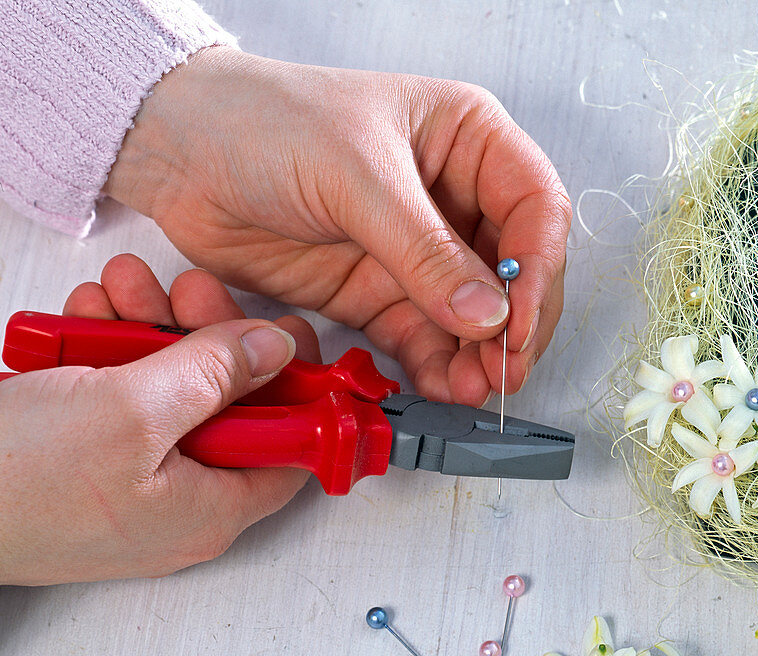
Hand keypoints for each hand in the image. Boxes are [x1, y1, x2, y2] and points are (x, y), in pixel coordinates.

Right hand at [0, 255, 321, 584]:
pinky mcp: (86, 462)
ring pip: (169, 393)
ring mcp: (131, 483)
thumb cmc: (17, 480)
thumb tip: (276, 348)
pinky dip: (106, 352)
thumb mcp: (136, 410)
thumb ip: (216, 373)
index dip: (299, 388)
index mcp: (212, 508)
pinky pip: (119, 400)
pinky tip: (84, 316)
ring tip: (120, 288)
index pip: (292, 449)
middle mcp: (180, 503)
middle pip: (229, 408)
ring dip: (149, 331)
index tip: (287, 332)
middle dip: (208, 337)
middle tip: (189, 290)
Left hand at [105, 48, 570, 406]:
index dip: (538, 269)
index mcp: (467, 141)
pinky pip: (423, 339)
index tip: (517, 321)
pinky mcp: (378, 293)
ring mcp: (417, 252)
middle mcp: (453, 198)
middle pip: (515, 272)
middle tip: (504, 370)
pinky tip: (440, 385)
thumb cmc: (264, 122)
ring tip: (473, 390)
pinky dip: (435, 366)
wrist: (178, 152)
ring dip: (478, 356)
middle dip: (514, 325)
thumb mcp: (355, 175)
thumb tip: (489, 316)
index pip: (535, 209)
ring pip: (473, 316)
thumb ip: (425, 252)